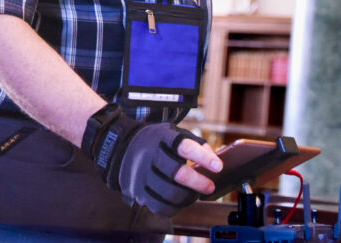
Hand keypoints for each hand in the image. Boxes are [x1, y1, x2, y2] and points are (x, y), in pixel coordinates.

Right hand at [81, 104, 220, 216]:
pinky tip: (180, 200)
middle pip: (177, 174)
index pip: (185, 147)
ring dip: (188, 197)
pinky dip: (175, 207)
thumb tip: (213, 159)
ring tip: (195, 194)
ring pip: (170, 193)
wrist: (122, 147)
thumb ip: (195, 143)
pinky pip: (159, 206)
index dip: (203, 157)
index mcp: (163, 138)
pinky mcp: (137, 191)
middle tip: (210, 186)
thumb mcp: (174, 132)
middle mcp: (150, 155)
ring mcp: (142, 174)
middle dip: (198, 183)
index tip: (218, 166)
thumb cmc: (156, 141)